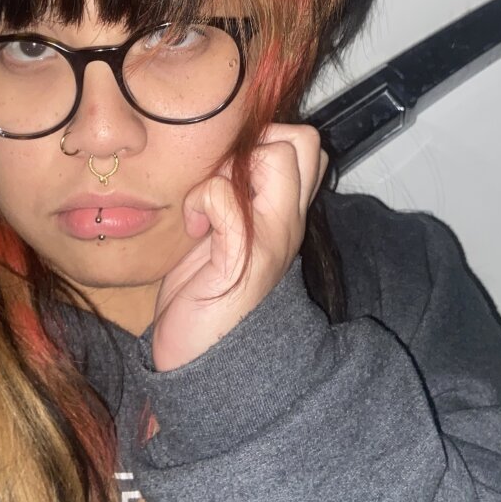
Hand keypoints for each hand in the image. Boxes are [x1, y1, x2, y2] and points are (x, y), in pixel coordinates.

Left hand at [150, 124, 327, 371]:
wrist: (203, 362)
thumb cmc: (205, 296)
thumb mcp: (224, 232)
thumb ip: (233, 195)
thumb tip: (218, 156)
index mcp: (286, 213)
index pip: (306, 146)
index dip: (266, 139)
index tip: (228, 171)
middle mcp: (290, 221)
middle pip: (304, 140)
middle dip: (257, 141)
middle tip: (224, 179)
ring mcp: (274, 236)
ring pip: (277, 154)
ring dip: (229, 167)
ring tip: (208, 204)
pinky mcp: (246, 255)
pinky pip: (224, 194)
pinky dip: (200, 201)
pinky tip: (194, 227)